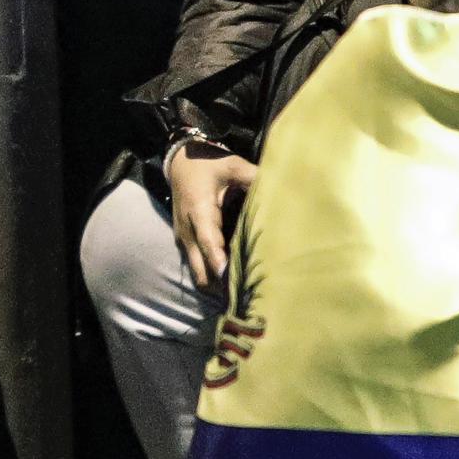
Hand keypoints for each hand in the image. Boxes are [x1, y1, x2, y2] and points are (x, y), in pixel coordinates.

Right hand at [162, 143, 258, 298]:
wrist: (179, 163)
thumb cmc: (207, 164)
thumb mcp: (231, 165)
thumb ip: (253, 177)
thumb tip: (279, 187)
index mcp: (199, 211)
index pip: (208, 242)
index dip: (219, 262)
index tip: (232, 279)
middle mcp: (188, 231)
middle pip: (201, 269)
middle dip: (220, 283)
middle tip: (247, 294)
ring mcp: (184, 240)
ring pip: (198, 272)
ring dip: (216, 281)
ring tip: (243, 290)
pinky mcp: (186, 243)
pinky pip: (198, 266)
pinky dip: (212, 273)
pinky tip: (233, 277)